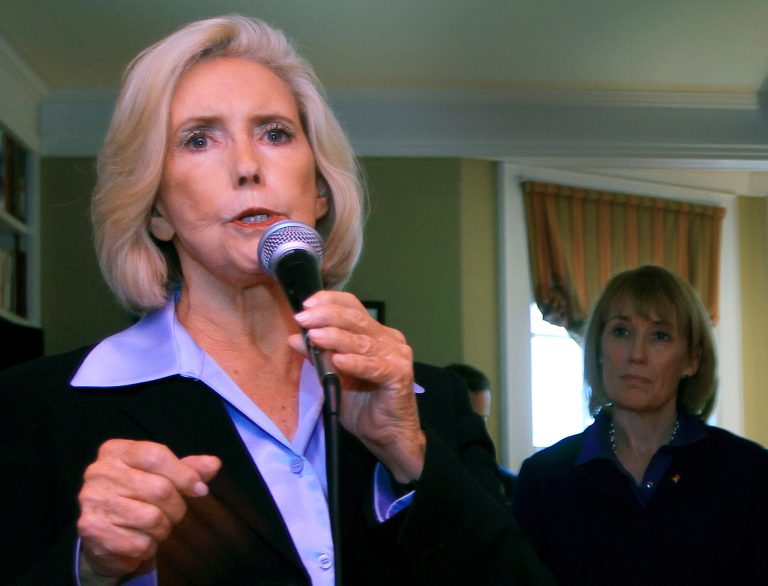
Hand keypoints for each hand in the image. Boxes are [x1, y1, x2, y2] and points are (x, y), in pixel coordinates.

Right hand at [77, 439, 220, 579]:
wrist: (101, 532)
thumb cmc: (136, 496)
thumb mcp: (161, 474)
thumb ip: (188, 468)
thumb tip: (213, 464)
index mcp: (116, 451)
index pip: (156, 455)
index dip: (184, 474)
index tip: (200, 489)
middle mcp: (99, 472)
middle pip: (159, 489)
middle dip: (177, 507)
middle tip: (174, 513)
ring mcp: (93, 502)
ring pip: (152, 518)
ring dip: (164, 528)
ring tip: (156, 527)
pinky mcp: (92, 531)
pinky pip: (139, 543)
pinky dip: (149, 546)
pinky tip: (140, 540)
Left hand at [289, 291, 424, 482]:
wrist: (387, 436)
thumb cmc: (363, 405)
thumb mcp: (333, 377)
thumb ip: (318, 356)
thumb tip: (295, 337)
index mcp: (375, 334)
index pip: (353, 307)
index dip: (329, 301)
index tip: (305, 304)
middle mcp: (389, 340)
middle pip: (356, 318)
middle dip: (326, 315)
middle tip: (302, 318)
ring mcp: (396, 356)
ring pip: (362, 341)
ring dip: (335, 337)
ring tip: (314, 336)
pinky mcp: (399, 375)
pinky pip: (374, 366)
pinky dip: (355, 362)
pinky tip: (339, 360)